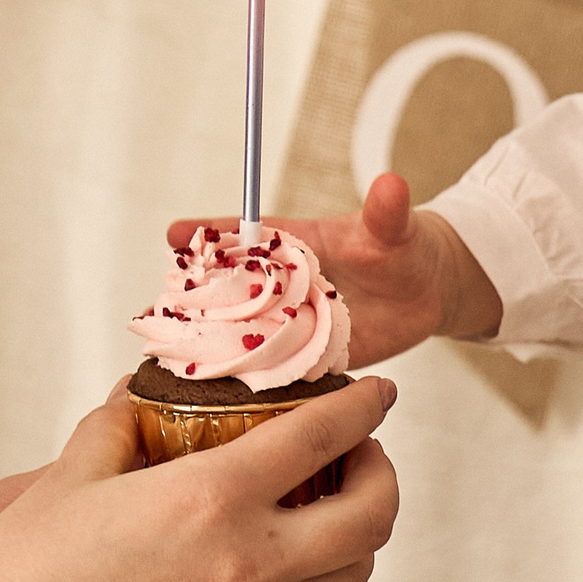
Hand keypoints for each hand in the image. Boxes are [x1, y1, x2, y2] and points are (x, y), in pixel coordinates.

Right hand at [0, 378, 400, 581]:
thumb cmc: (20, 579)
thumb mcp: (68, 480)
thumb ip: (117, 426)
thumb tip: (138, 394)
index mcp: (211, 499)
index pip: (323, 437)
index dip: (364, 408)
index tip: (379, 394)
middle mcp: (253, 566)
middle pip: (373, 518)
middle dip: (381, 476)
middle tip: (358, 456)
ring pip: (352, 579)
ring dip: (357, 538)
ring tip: (326, 513)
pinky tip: (284, 571)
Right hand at [166, 175, 501, 366]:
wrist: (425, 293)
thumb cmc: (402, 248)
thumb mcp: (394, 230)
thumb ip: (387, 213)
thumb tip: (392, 184)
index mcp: (290, 244)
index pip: (242, 235)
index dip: (207, 234)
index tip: (173, 234)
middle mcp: (280, 285)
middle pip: (228, 291)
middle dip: (193, 301)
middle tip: (158, 311)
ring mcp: (290, 323)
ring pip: (244, 335)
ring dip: (213, 347)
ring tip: (174, 359)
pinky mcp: (305, 359)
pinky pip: (274, 372)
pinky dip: (251, 383)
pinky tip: (220, 397)